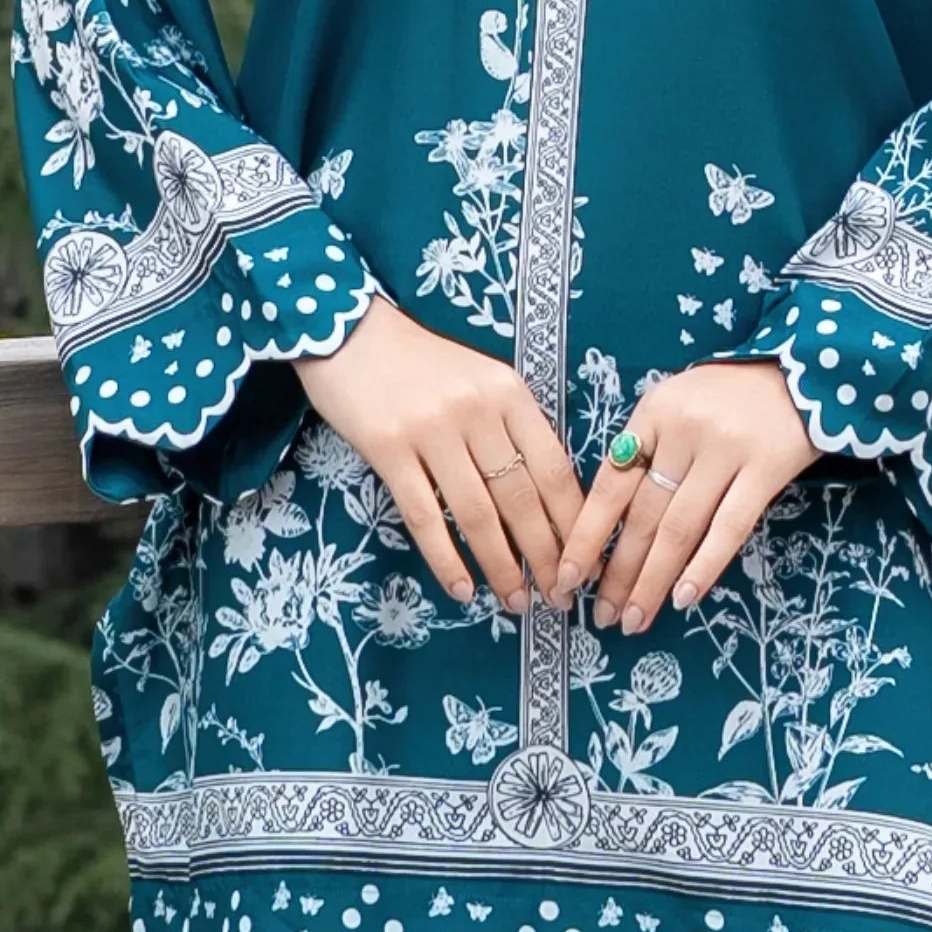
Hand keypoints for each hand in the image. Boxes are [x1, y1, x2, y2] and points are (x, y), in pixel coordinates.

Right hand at [295, 298, 584, 609]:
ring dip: (502, 566)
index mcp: (509, 393)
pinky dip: (446, 558)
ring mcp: (431, 431)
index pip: (554, 469)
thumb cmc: (419, 361)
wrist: (347, 331)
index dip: (573, 523)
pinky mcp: (388, 449)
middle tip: (559, 598)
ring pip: (478, 514)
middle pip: (521, 498)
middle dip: (545, 556)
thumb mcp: (480, 380)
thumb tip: (544, 501)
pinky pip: (425, 516)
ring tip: (516, 600)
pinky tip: (463, 588)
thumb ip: (511, 428)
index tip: (585, 561)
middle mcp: (476, 411)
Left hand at [552, 359, 815, 630]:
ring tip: (636, 619)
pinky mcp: (766, 468)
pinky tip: (684, 597)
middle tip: (605, 616)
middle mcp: (684, 430)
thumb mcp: (675, 405)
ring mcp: (726, 449)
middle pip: (643, 515)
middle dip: (619, 573)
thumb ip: (646, 451)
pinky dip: (705, 566)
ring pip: (680, 528)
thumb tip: (611, 525)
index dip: (586, 536)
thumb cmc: (729, 396)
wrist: (804, 372)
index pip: (610, 485)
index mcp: (652, 413)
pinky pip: (730, 527)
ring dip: (653, 580)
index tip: (569, 578)